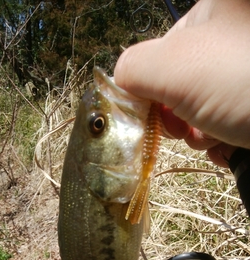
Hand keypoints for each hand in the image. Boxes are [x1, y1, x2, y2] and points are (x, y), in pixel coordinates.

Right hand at [114, 0, 249, 166]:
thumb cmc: (243, 83)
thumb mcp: (175, 68)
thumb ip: (133, 69)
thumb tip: (122, 86)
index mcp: (215, 12)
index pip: (162, 52)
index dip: (151, 90)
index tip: (157, 118)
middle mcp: (234, 38)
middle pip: (184, 84)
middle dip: (179, 117)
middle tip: (190, 128)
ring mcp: (247, 73)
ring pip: (205, 108)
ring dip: (201, 134)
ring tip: (217, 138)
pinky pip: (229, 122)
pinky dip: (223, 142)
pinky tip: (230, 146)